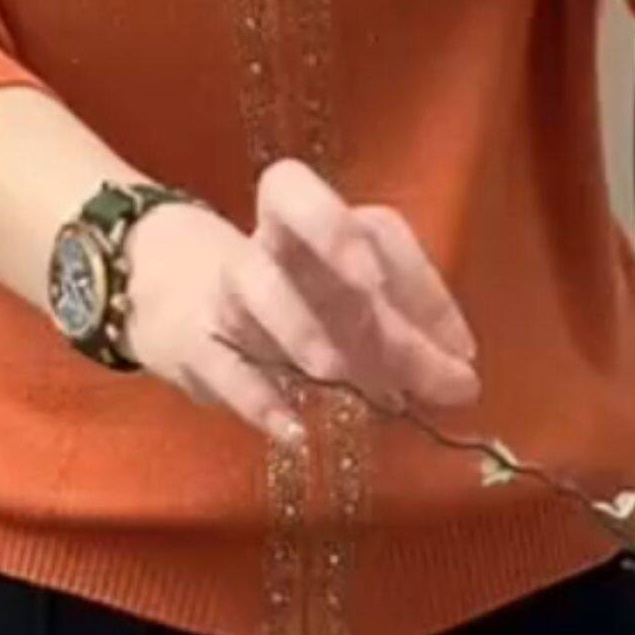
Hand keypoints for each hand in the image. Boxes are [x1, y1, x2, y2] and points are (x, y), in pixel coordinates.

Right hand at [125, 160, 481, 446]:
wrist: (171, 304)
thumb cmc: (291, 305)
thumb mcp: (352, 319)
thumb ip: (409, 347)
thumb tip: (463, 385)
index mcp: (320, 225)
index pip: (375, 226)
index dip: (421, 280)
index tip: (463, 350)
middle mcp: (271, 242)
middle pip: (290, 203)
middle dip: (335, 240)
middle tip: (374, 290)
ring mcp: (226, 288)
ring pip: (252, 282)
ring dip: (296, 322)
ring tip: (336, 372)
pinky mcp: (194, 344)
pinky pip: (222, 363)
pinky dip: (257, 398)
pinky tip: (294, 431)